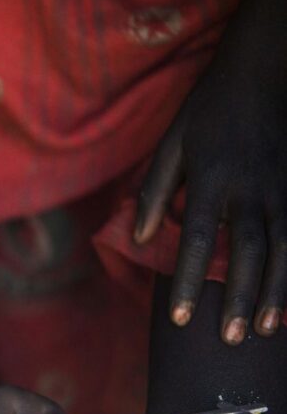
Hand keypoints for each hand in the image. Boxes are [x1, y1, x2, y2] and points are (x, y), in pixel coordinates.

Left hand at [134, 61, 285, 344]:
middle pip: (245, 253)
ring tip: (262, 330)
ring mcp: (282, 189)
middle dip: (236, 298)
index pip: (198, 239)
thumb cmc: (207, 112)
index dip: (187, 280)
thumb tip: (140, 235)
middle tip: (226, 338)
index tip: (178, 317)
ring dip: (273, 293)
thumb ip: (156, 191)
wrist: (261, 74)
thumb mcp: (171, 144)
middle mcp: (250, 190)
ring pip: (282, 251)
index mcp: (211, 179)